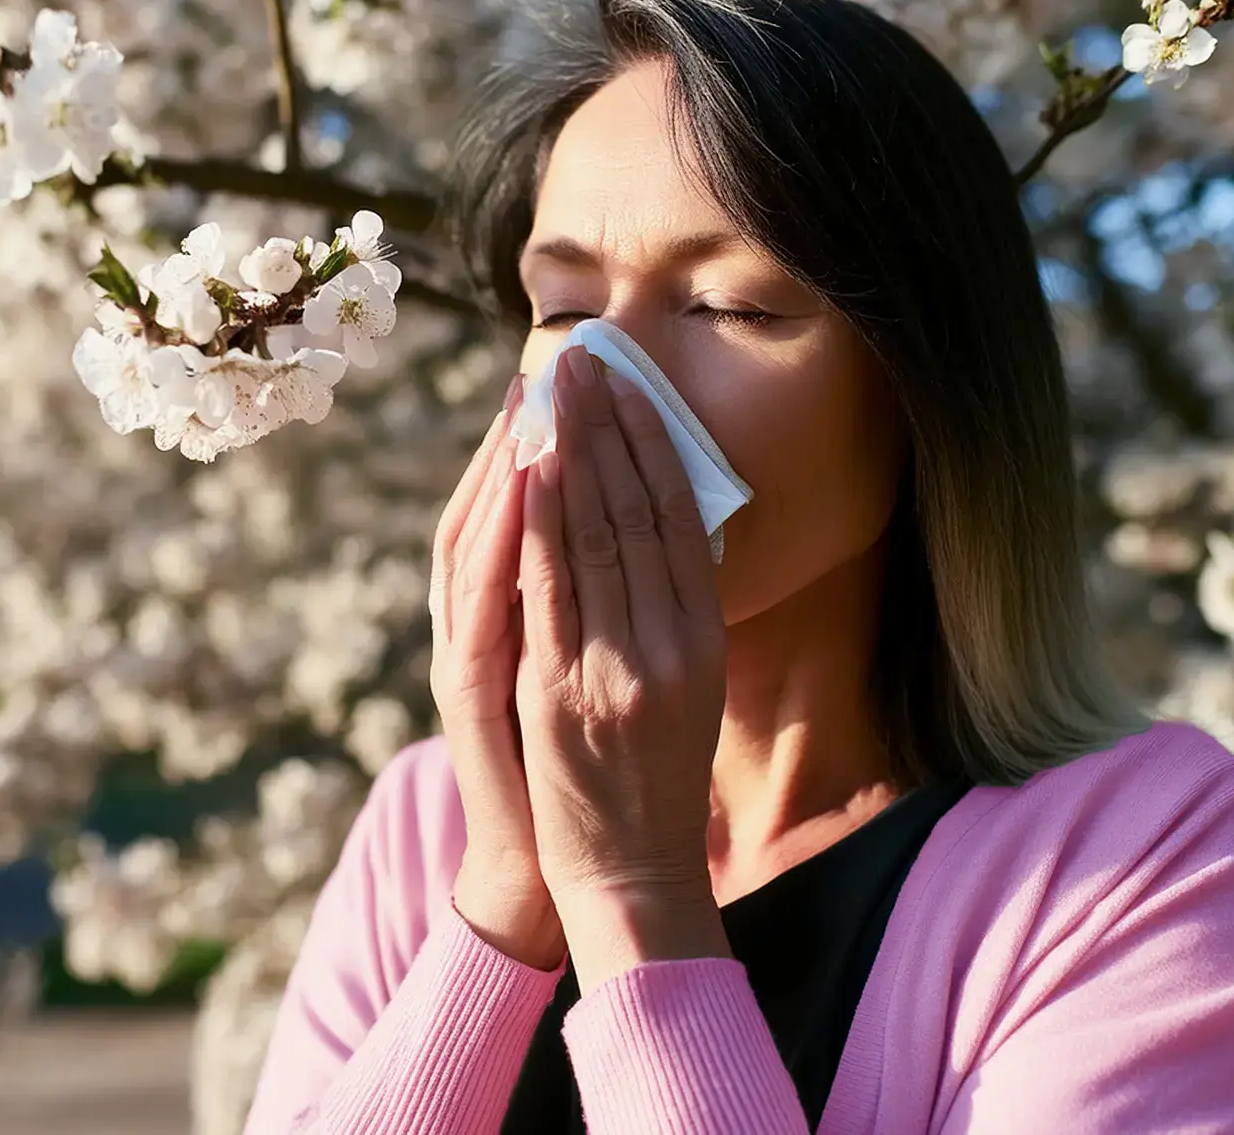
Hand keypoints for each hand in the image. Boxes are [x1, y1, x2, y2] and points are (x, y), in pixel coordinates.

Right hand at [428, 376, 564, 967]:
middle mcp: (475, 628)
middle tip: (552, 365)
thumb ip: (585, 608)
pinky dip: (505, 538)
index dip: (536, 443)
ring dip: (508, 467)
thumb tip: (632, 532)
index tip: (567, 379)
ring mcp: (471, 657)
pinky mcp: (481, 691)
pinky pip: (487, 600)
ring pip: (481, 542)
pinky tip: (525, 487)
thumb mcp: (580, 678)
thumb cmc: (575, 775)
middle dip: (525, 435)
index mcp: (502, 621)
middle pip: (491, 511)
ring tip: (536, 402)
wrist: (557, 869)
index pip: (513, 511)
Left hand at [516, 348, 731, 987]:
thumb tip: (661, 528)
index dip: (653, 443)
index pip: (681, 518)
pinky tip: (528, 474)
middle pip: (637, 513)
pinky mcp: (561, 693)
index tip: (628, 384)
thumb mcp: (687, 687)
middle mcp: (668, 644)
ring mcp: (614, 667)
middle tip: (580, 359)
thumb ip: (674, 613)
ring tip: (550, 390)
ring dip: (569, 455)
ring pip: (594, 538)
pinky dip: (539, 529)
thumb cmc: (655, 779)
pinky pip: (550, 594)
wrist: (630, 875)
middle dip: (607, 427)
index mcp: (704, 639)